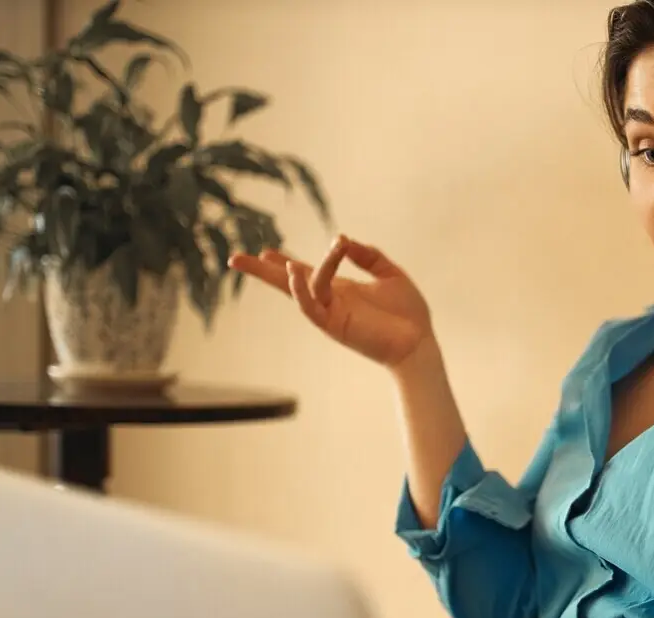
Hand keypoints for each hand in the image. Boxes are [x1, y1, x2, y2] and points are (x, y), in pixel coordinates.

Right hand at [228, 234, 432, 368]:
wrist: (419, 342)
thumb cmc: (408, 314)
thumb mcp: (389, 274)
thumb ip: (367, 255)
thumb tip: (343, 239)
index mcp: (342, 288)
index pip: (306, 272)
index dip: (285, 261)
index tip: (266, 250)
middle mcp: (331, 300)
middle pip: (288, 283)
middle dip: (261, 271)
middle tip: (234, 258)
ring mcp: (330, 313)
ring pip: (300, 289)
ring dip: (286, 272)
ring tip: (269, 256)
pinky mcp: (334, 325)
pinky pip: (310, 306)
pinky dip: (300, 290)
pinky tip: (293, 273)